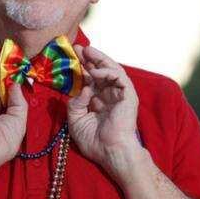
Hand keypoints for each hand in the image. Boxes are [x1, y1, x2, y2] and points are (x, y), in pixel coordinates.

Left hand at [67, 45, 145, 175]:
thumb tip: (82, 88)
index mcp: (98, 99)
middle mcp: (109, 94)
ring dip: (100, 60)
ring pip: (112, 70)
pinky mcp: (129, 96)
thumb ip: (75, 102)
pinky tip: (94, 71)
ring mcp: (120, 94)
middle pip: (100, 70)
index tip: (70, 55)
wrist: (109, 151)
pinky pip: (120, 78)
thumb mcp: (75, 118)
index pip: (90, 78)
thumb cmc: (93, 139)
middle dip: (90, 58)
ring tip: (87, 52)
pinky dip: (107, 72)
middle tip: (78, 47)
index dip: (81, 66)